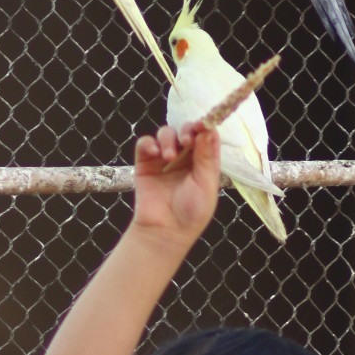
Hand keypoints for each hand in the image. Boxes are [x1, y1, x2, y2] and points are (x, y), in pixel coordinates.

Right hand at [130, 122, 220, 246]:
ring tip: (168, 157)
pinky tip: (154, 153)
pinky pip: (145, 144)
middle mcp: (185, 158)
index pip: (205, 136)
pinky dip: (149, 144)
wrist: (165, 231)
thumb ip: (207, 157)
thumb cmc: (192, 212)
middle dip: (186, 130)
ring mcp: (164, 160)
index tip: (203, 123)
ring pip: (166, 134)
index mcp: (203, 162)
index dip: (204, 126)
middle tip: (186, 140)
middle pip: (185, 131)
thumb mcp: (205, 185)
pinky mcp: (146, 164)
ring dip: (168, 139)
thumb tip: (209, 130)